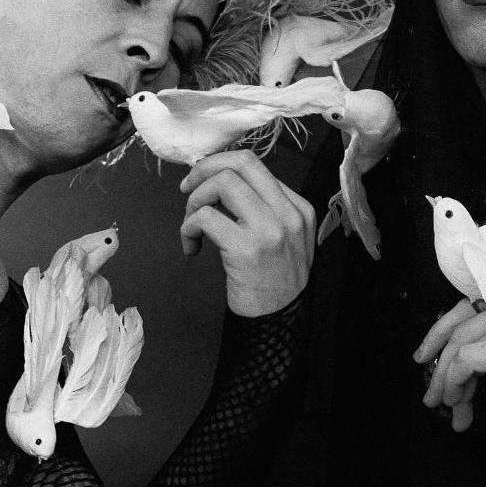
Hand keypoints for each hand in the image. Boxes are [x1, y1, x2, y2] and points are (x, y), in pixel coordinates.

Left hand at [180, 150, 313, 316]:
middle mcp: (288, 213)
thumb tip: (217, 182)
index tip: (202, 181)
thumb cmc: (273, 282)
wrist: (278, 323)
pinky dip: (188, 228)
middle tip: (187, 188)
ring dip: (195, 200)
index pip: (255, 165)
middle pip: (242, 163)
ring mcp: (270, 230)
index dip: (220, 166)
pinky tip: (192, 246)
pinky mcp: (247, 249)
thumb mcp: (283, 238)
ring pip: (223, 182)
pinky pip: (205, 217)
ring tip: (191, 224)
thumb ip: (261, 209)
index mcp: (298, 207)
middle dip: (205, 169)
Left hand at [414, 300, 485, 486]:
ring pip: (460, 344)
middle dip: (438, 361)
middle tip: (432, 396)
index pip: (469, 306)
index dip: (441, 330)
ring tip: (454, 411)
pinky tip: (462, 404)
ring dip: (448, 382)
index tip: (427, 359)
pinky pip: (468, 359)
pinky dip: (457, 383)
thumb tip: (451, 364)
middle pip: (459, 323)